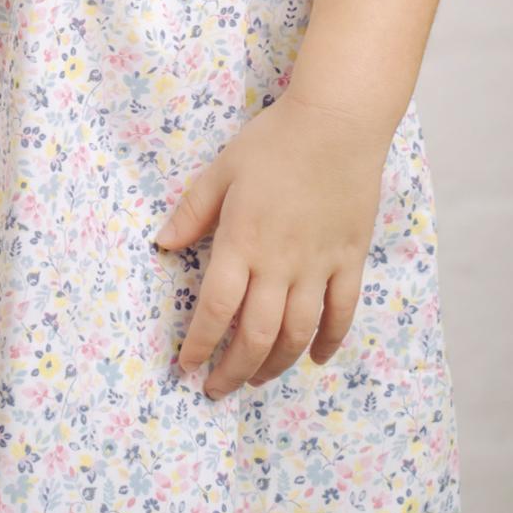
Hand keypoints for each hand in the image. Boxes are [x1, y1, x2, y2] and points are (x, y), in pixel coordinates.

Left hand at [153, 87, 393, 397]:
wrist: (337, 123)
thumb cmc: (275, 141)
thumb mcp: (222, 169)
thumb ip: (192, 211)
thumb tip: (162, 245)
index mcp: (242, 241)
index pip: (217, 309)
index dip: (200, 345)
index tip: (186, 366)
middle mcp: (280, 263)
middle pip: (256, 334)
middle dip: (233, 370)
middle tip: (217, 390)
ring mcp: (318, 266)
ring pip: (297, 333)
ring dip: (276, 364)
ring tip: (257, 379)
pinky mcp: (350, 260)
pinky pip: (341, 313)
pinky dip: (329, 341)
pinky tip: (315, 358)